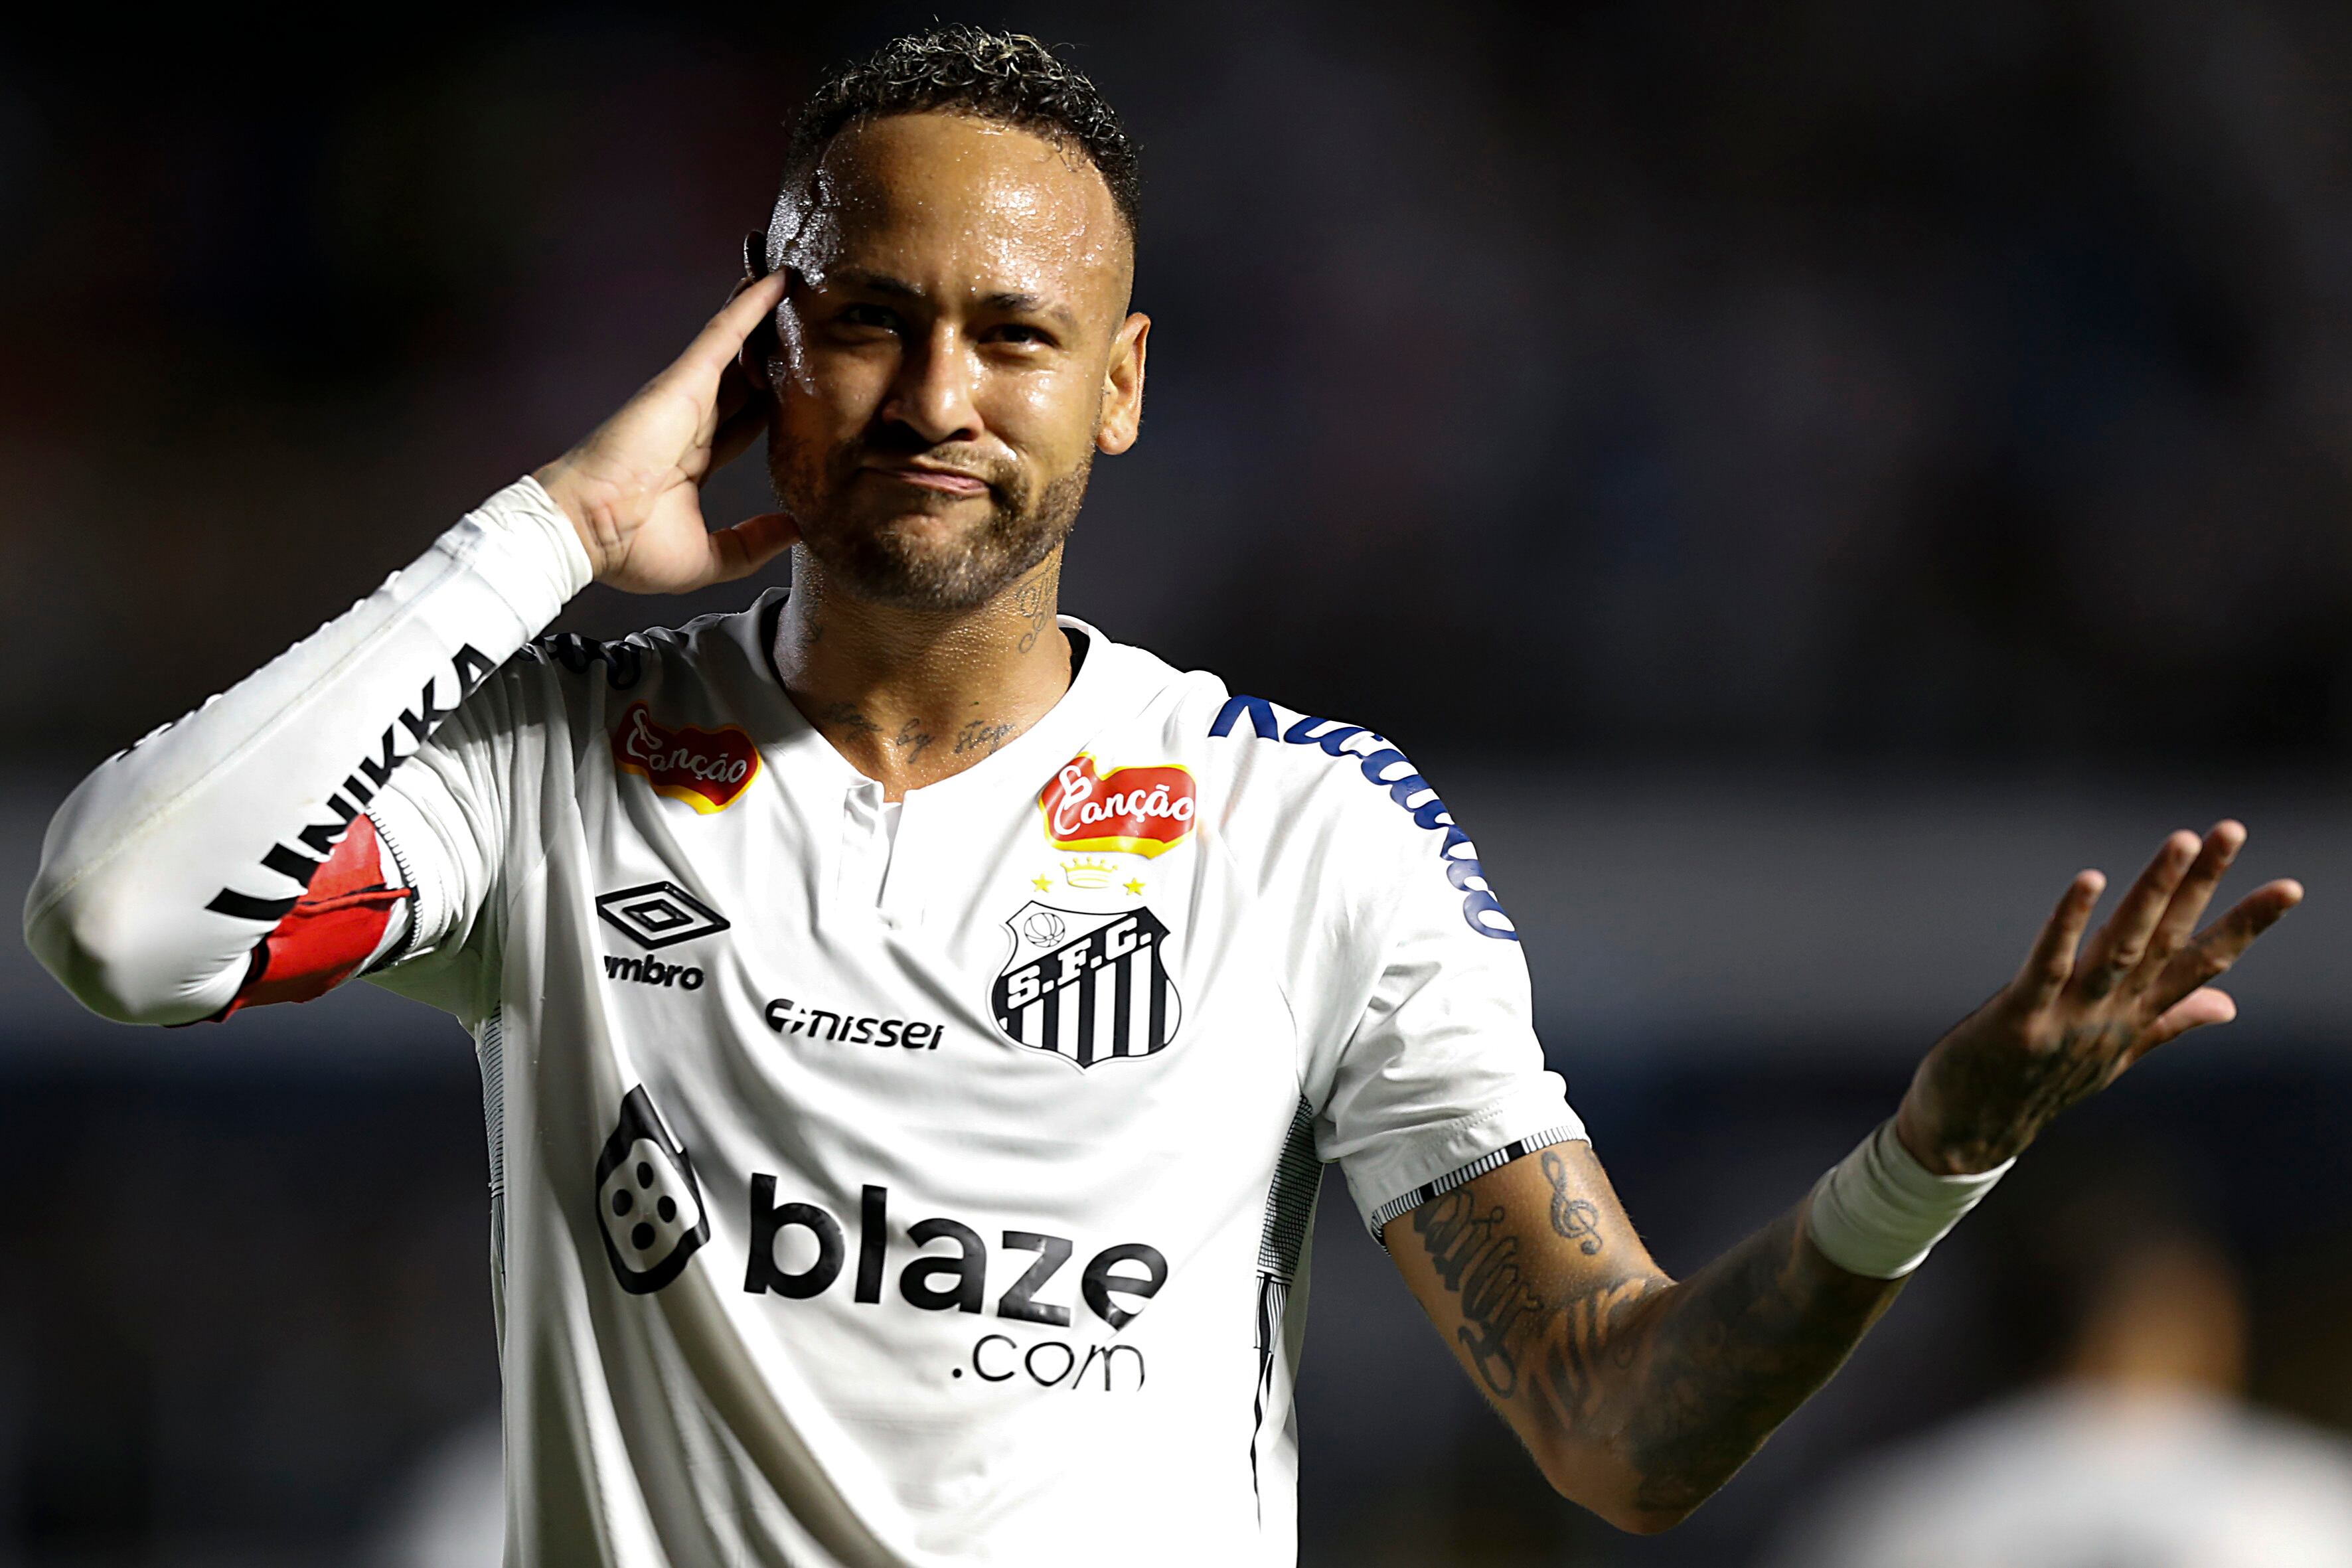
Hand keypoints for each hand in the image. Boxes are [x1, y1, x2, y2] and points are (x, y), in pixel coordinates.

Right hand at [533, 270, 795, 593]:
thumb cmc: (629, 548)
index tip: (806, 393)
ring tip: (803, 286)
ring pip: (739, 348)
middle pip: (746, 379)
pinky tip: (781, 280)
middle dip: (775, 355)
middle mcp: (694, 422)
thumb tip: (799, 528)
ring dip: (768, 318)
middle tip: (813, 327)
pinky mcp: (684, 381)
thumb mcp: (710, 557)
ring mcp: (689, 398)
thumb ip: (754, 542)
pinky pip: (725, 334)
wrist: (586, 531)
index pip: (745, 423)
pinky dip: (752, 306)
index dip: (775, 406)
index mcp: (694, 460)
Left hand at [1895, 821, 2302, 1174]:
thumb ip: (2169, 1022)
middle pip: (2167, 940)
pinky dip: (2070, 923)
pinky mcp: (2021, 1018)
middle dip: (2200, 883)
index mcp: (2137, 1017)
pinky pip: (2050, 963)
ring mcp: (2071, 1018)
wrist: (1974, 1134)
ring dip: (2151, 894)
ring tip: (2180, 840)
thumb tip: (2229, 1003)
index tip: (2290, 885)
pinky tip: (2089, 880)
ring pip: (2121, 947)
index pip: (2203, 962)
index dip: (2247, 925)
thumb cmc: (2042, 1084)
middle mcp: (2114, 1015)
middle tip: (2232, 829)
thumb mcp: (2115, 1053)